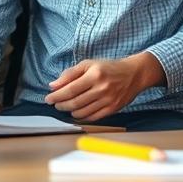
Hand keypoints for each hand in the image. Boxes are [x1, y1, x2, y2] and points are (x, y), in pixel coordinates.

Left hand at [43, 53, 162, 121]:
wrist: (134, 74)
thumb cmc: (109, 67)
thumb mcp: (89, 64)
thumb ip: (70, 74)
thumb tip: (53, 85)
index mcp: (95, 74)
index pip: (70, 89)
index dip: (56, 96)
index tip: (48, 98)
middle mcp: (102, 88)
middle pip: (75, 102)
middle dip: (61, 105)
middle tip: (55, 104)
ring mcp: (108, 100)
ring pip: (82, 112)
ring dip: (70, 111)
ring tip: (65, 107)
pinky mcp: (112, 109)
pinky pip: (92, 117)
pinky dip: (81, 117)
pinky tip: (77, 112)